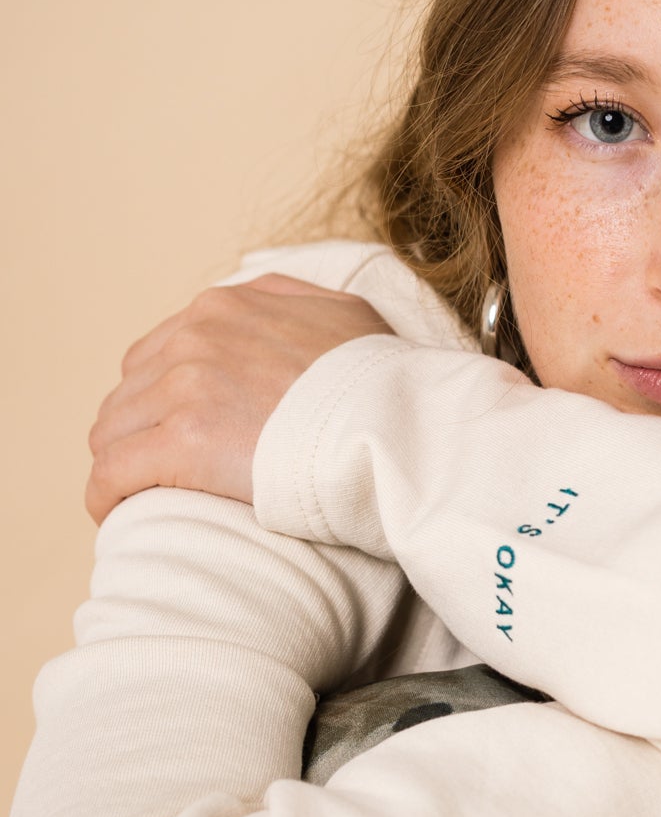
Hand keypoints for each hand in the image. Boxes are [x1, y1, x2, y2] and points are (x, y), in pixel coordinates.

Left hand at [86, 274, 393, 522]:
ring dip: (123, 465)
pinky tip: (118, 513)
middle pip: (129, 393)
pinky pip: (113, 472)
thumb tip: (274, 310)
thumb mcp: (344, 314)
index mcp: (225, 307)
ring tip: (141, 498)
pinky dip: (107, 495)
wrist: (397, 423)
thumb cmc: (384, 380)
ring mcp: (185, 387)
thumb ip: (296, 303)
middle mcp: (195, 337)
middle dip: (139, 433)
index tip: (175, 434)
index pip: (157, 354)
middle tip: (159, 474)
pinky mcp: (182, 442)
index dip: (161, 400)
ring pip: (113, 432)